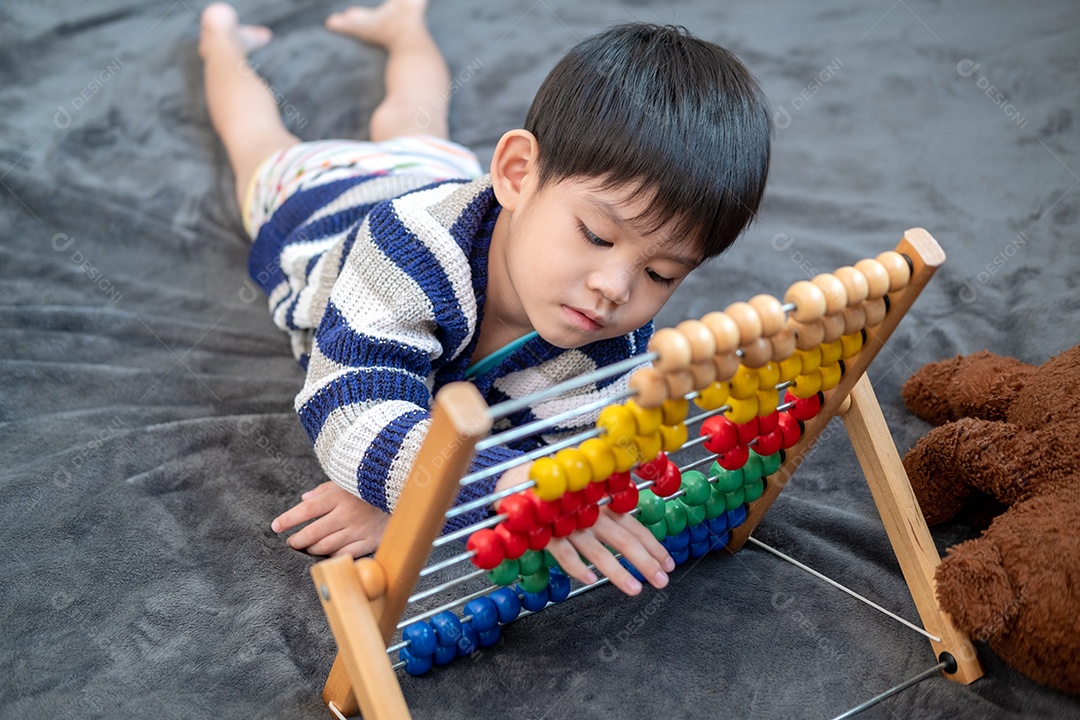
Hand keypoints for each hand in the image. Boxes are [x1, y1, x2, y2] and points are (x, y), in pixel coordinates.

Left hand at [271, 481, 388, 557]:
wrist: (405, 494)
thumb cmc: (371, 487)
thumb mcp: (346, 482)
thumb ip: (324, 490)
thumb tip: (304, 499)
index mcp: (338, 496)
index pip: (306, 510)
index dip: (288, 519)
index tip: (276, 526)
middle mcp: (346, 514)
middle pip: (312, 533)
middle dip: (297, 540)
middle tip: (291, 542)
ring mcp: (358, 530)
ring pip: (326, 546)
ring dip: (312, 549)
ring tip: (308, 548)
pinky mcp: (370, 541)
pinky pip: (345, 554)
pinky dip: (333, 556)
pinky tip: (328, 554)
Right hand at [494, 464, 673, 596]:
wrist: (520, 481)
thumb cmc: (557, 494)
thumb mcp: (587, 498)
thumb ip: (606, 510)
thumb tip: (630, 528)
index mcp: (603, 505)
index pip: (634, 527)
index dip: (653, 545)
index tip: (668, 563)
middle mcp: (591, 514)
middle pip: (623, 539)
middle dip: (645, 561)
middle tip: (662, 581)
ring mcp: (570, 524)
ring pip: (597, 550)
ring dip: (617, 571)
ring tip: (635, 590)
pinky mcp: (547, 532)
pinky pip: (564, 552)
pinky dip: (576, 566)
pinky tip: (589, 581)